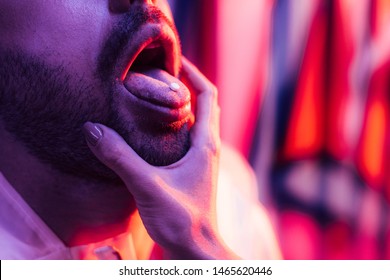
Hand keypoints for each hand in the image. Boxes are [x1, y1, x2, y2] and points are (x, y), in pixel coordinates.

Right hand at [83, 57, 237, 258]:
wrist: (197, 249)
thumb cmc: (181, 220)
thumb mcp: (147, 185)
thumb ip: (119, 157)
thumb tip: (92, 129)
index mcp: (206, 144)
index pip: (208, 95)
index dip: (193, 74)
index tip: (172, 61)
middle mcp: (209, 148)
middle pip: (205, 104)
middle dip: (186, 85)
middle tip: (159, 76)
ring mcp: (204, 160)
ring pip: (198, 121)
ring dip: (182, 105)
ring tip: (156, 97)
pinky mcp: (195, 171)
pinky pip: (190, 138)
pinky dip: (177, 125)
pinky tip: (156, 131)